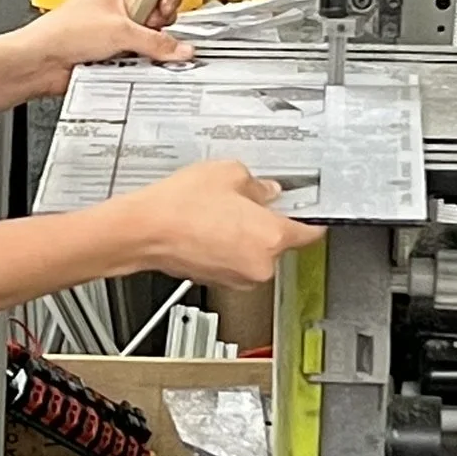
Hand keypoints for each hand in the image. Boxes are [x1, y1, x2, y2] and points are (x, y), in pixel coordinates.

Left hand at [0, 0, 192, 101]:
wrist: (40, 62)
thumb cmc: (64, 33)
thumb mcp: (120, 32)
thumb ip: (156, 42)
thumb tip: (180, 48)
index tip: (167, 7)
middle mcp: (116, 5)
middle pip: (156, 13)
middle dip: (156, 26)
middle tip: (147, 30)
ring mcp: (114, 29)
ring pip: (146, 38)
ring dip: (144, 47)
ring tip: (131, 49)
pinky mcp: (110, 51)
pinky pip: (135, 56)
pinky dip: (135, 61)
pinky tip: (126, 62)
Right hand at [126, 160, 322, 289]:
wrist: (144, 231)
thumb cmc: (181, 206)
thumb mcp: (230, 173)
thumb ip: (258, 184)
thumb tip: (266, 191)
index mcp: (272, 237)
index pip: (311, 233)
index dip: (312, 218)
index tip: (311, 211)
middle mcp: (260, 265)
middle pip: (279, 243)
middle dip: (267, 223)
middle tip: (247, 202)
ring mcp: (238, 278)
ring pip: (255, 254)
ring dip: (245, 237)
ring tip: (220, 214)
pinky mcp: (218, 282)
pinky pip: (234, 262)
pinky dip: (228, 248)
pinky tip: (208, 228)